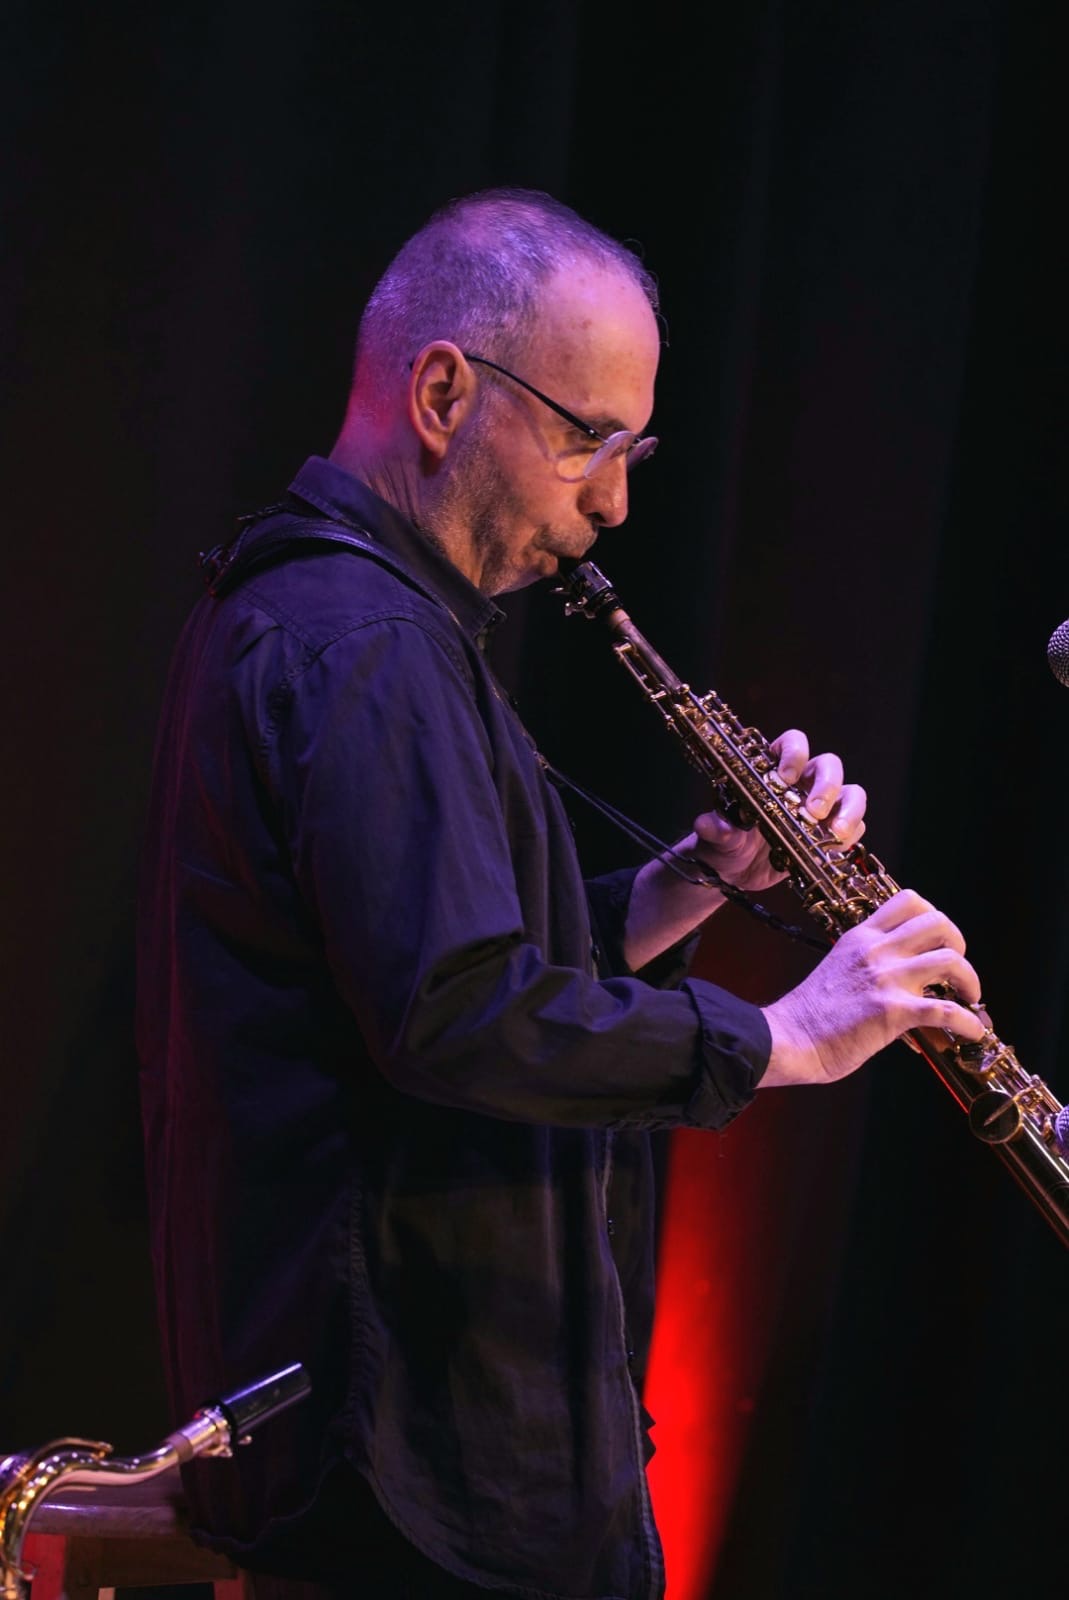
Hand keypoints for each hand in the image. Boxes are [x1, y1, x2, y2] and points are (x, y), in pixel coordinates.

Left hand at [691, 727, 867, 891]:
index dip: (794, 754)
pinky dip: (849, 836)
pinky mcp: (829, 833)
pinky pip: (854, 826)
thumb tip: (708, 824)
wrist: (733, 872)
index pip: (792, 743)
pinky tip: (835, 849)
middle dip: (827, 786)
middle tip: (813, 813)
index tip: (785, 778)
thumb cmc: (723, 844)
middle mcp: (800, 783)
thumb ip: (715, 830)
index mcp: (771, 770)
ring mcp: (818, 807)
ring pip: (850, 793)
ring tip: (834, 835)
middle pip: (828, 766)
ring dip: (849, 811)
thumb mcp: (715, 838)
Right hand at [760, 888, 986, 1085]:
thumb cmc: (810, 1012)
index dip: (934, 916)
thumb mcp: (839, 967)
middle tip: (956, 969)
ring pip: (951, 961)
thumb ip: (868, 962)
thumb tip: (902, 975)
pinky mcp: (893, 1011)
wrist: (790, 1038)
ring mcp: (886, 979)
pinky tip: (973, 1032)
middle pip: (939, 923)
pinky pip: (947, 1011)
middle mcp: (877, 950)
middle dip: (958, 944)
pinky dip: (970, 1023)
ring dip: (970, 981)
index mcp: (861, 937)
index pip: (908, 900)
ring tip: (968, 998)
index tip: (937, 940)